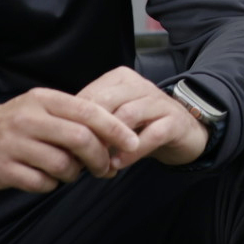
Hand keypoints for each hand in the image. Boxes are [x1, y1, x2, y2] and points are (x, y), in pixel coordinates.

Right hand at [0, 88, 140, 191]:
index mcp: (44, 99)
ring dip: (75, 173)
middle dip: (100, 156)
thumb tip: (114, 134)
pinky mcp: (1, 169)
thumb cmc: (16, 121)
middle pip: (80, 138)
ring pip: (62, 164)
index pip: (89, 111)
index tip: (132, 142)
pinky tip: (49, 179)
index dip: (115, 129)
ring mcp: (13, 145)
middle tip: (106, 167)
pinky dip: (52, 184)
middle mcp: (29, 119)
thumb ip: (74, 116)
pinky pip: (41, 182)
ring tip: (72, 172)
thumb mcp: (42, 106)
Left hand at [76, 66, 209, 167]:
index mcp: (121, 79)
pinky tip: (118, 164)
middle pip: (106, 103)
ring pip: (127, 116)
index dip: (74, 122)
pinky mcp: (175, 121)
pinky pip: (151, 134)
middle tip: (77, 157)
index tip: (64, 146)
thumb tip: (59, 140)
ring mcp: (159, 102)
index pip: (90, 96)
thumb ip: (91, 121)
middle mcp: (141, 85)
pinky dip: (132, 152)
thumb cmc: (141, 123)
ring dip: (109, 143)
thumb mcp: (113, 116)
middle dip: (89, 132)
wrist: (184, 129)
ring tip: (97, 163)